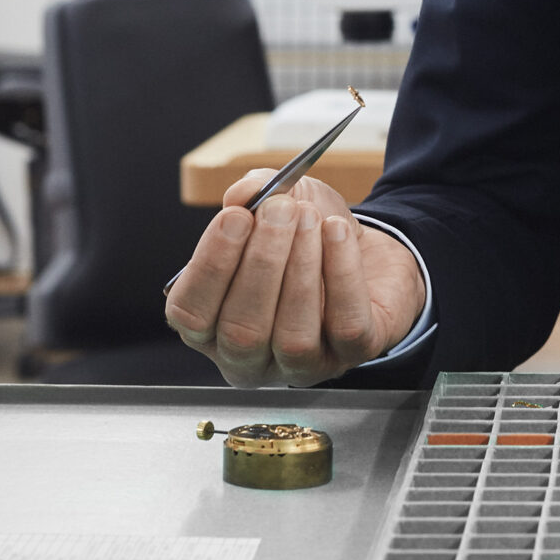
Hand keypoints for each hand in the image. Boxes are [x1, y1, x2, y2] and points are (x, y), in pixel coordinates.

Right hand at [164, 171, 427, 386]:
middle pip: (241, 329)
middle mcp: (251, 359)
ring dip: (301, 268)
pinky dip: (343, 274)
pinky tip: (338, 232)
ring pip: (292, 335)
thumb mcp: (277, 202)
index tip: (236, 216)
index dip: (211, 265)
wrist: (369, 250)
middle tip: (281, 210)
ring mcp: (302, 366)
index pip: (190, 313)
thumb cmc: (308, 234)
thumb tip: (242, 196)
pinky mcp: (354, 354)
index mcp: (212, 328)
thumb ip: (251, 193)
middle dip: (262, 262)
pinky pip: (346, 325)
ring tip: (310, 218)